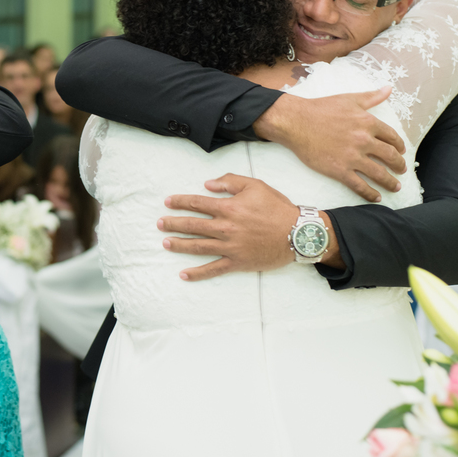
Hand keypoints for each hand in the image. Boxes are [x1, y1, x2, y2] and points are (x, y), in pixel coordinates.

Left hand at [159, 174, 329, 281]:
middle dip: (173, 224)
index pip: (197, 204)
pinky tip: (183, 275)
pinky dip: (197, 274)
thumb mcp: (255, 185)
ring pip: (198, 247)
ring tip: (165, 243)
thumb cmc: (277, 208)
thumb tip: (207, 184)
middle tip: (159, 224)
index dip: (180, 202)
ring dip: (179, 245)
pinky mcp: (237, 262)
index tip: (167, 202)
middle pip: (192, 226)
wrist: (298, 233)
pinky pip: (213, 269)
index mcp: (228, 208)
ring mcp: (230, 247)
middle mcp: (225, 228)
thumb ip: (230, 181)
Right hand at [253, 88, 405, 202]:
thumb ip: (371, 97)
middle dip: (399, 165)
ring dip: (390, 182)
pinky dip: (370, 194)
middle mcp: (364, 141)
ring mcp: (352, 157)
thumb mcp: (349, 99)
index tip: (401, 151)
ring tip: (395, 187)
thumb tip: (388, 89)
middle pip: (390, 156)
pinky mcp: (339, 170)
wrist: (296, 122)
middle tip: (401, 170)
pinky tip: (377, 198)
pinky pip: (359, 185)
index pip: (392, 137)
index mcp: (368, 123)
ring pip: (379, 174)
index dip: (399, 146)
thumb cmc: (321, 108)